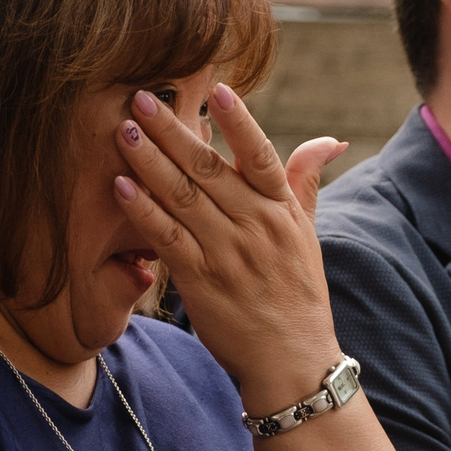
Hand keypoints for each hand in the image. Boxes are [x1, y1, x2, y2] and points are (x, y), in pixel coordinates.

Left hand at [111, 82, 347, 413]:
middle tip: (141, 97)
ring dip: (149, 161)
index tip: (218, 89)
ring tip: (124, 129)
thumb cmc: (298, 295)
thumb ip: (305, 182)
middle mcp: (256, 227)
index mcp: (282, 212)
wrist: (291, 361)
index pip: (261, 156)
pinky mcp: (201, 282)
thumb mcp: (308, 234)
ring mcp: (227, 254)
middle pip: (209, 169)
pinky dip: (143, 211)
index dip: (240, 123)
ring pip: (183, 197)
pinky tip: (120, 185)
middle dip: (173, 130)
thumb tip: (329, 140)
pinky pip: (167, 238)